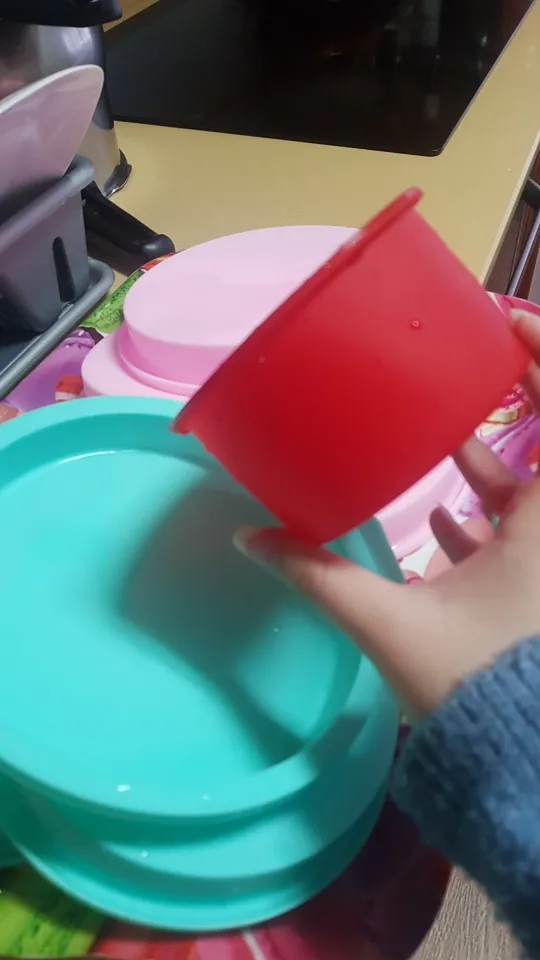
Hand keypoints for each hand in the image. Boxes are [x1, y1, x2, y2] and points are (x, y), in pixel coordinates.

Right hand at [234, 309, 539, 717]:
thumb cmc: (472, 683)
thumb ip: (319, 576)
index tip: (503, 321)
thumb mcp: (390, 623)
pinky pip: (515, 536)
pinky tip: (442, 524)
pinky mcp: (533, 592)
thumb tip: (251, 540)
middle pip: (536, 447)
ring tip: (437, 440)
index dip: (539, 357)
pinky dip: (485, 522)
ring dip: (486, 468)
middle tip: (454, 376)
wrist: (519, 763)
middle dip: (501, 408)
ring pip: (523, 493)